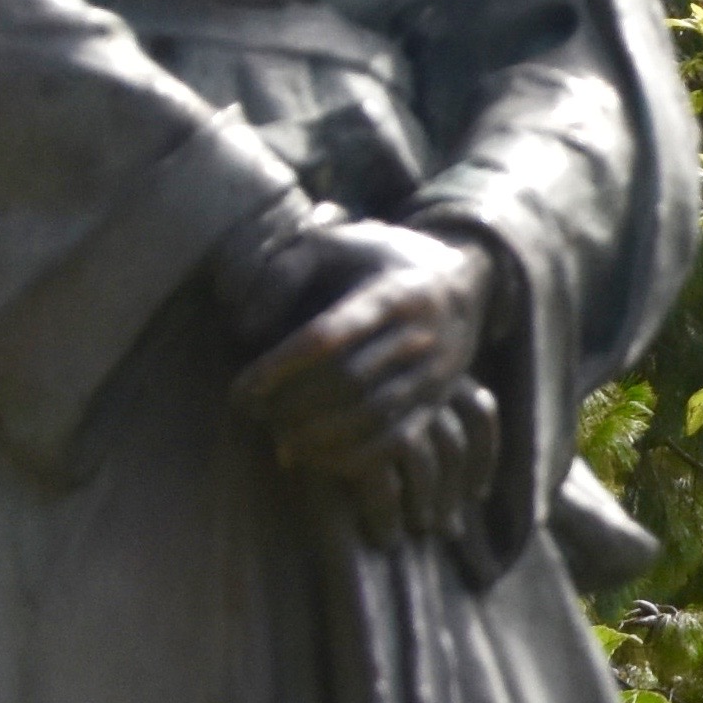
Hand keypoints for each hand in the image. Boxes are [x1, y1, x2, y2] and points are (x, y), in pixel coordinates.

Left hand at [227, 214, 500, 515]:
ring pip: (373, 417)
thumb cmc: (378, 260)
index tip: (242, 389)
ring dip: (318, 437)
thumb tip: (248, 328)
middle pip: (349, 381)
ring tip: (279, 438)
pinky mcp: (437, 403)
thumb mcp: (334, 243)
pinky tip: (315, 458)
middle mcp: (421, 335)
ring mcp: (435, 374)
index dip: (281, 367)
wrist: (460, 281)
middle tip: (256, 415)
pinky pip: (396, 443)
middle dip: (294, 405)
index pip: (330, 336)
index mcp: (394, 292)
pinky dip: (352, 459)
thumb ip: (284, 273)